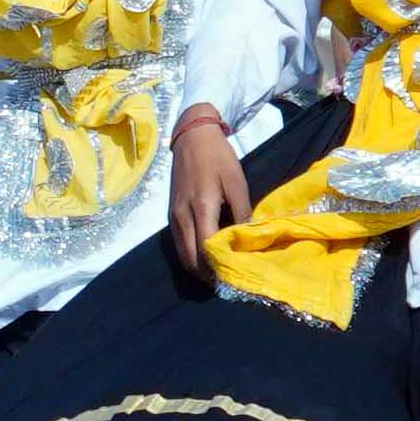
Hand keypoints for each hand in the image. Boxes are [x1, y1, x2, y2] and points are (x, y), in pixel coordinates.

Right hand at [162, 110, 254, 268]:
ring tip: (218, 273)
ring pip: (182, 254)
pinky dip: (192, 256)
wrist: (192, 138)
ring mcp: (173, 217)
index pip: (206, 248)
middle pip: (190, 258)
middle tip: (227, 282)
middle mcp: (182, 217)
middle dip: (207, 274)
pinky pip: (179, 244)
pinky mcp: (171, 215)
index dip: (219, 265)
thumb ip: (242, 212)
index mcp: (200, 208)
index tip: (235, 275)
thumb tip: (248, 238)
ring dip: (198, 267)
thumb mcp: (237, 183)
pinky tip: (207, 257)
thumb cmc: (218, 158)